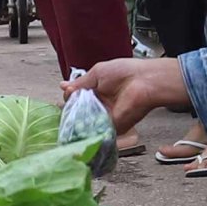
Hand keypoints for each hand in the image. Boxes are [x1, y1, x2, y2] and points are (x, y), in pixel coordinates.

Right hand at [72, 55, 189, 134]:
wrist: (143, 82)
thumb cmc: (125, 73)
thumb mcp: (96, 74)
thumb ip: (79, 83)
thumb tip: (63, 88)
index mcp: (96, 91)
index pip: (76, 98)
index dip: (69, 97)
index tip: (65, 94)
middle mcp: (99, 105)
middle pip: (77, 112)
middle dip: (69, 110)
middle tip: (65, 106)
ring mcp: (104, 118)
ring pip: (83, 124)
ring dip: (75, 119)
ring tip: (70, 113)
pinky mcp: (110, 128)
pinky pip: (94, 132)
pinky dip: (85, 129)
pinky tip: (78, 123)